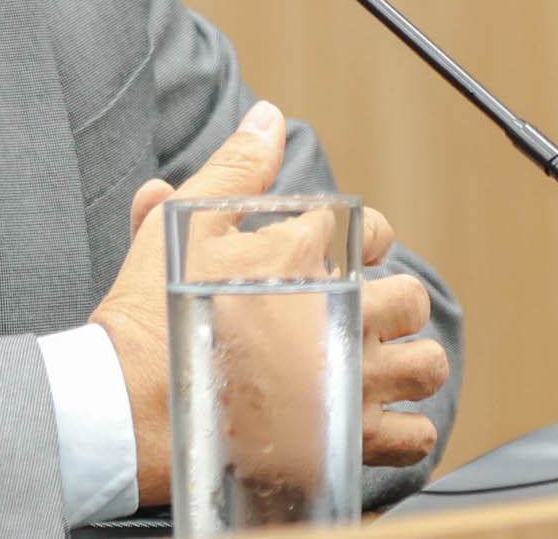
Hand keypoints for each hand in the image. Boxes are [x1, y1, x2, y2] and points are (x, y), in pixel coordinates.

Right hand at [88, 101, 449, 508]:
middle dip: (391, 302)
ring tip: (377, 364)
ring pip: (426, 364)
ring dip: (409, 362)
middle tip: (358, 315)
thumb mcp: (184, 222)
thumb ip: (236, 167)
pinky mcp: (345, 437)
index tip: (347, 260)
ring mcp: (349, 378)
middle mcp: (343, 312)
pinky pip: (414, 437)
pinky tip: (373, 419)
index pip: (374, 232)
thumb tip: (268, 119)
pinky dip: (403, 430)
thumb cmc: (152, 312)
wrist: (130, 403)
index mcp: (309, 255)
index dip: (364, 242)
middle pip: (410, 297)